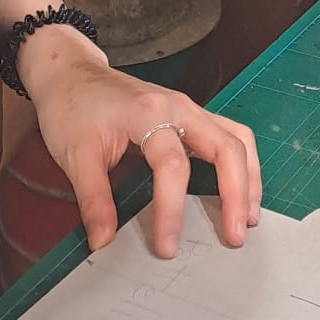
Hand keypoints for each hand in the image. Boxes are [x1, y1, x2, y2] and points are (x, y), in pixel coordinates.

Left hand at [24, 28, 260, 255]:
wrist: (70, 72)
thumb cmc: (71, 108)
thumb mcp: (75, 156)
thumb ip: (94, 200)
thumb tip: (104, 242)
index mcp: (148, 114)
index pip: (172, 165)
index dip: (173, 210)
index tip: (167, 247)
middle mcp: (178, 107)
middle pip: (225, 147)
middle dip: (236, 194)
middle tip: (235, 236)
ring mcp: (189, 108)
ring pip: (237, 139)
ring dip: (249, 178)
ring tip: (249, 217)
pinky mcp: (191, 114)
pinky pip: (230, 135)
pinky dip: (242, 164)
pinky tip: (240, 190)